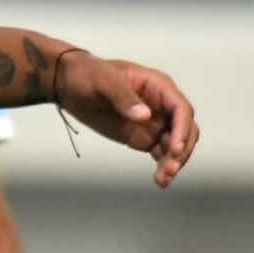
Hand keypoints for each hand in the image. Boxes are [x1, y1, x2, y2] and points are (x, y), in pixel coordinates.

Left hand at [54, 52, 198, 186]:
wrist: (68, 84)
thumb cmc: (86, 73)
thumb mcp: (101, 80)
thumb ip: (122, 96)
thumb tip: (145, 116)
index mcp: (158, 86)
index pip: (181, 109)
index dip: (183, 129)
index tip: (175, 148)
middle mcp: (162, 105)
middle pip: (185, 130)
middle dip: (182, 149)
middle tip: (169, 167)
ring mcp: (155, 123)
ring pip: (177, 145)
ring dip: (175, 162)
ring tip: (163, 178)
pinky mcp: (145, 137)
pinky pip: (162, 154)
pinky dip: (163, 166)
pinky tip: (160, 179)